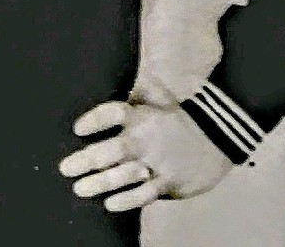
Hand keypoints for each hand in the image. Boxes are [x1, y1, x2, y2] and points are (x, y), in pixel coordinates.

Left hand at [59, 99, 233, 211]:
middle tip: (65, 168)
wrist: (219, 136)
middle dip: (86, 160)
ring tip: (79, 188)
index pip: (113, 113)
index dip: (94, 120)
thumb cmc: (180, 116)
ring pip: (124, 175)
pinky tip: (110, 203)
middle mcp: (147, 138)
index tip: (77, 129)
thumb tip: (111, 81)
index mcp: (142, 115)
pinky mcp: (170, 181)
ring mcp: (158, 162)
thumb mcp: (159, 97)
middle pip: (112, 150)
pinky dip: (127, 199)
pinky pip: (145, 193)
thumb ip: (134, 94)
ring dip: (100, 183)